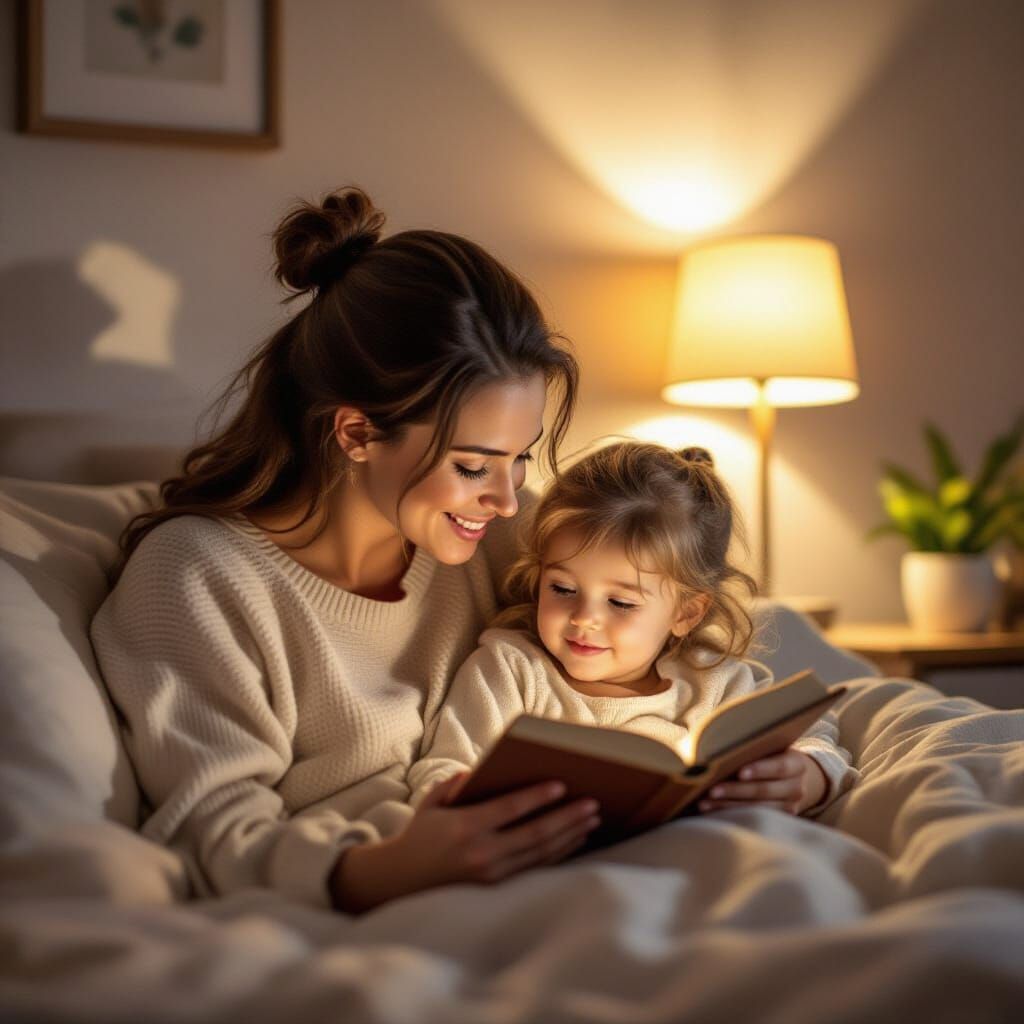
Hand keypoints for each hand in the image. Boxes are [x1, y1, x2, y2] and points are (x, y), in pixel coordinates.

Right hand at [331, 774, 600, 912]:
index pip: (509, 810)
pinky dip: (559, 853)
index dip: (537, 798)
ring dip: (570, 836)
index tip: (562, 785)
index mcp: (465, 828)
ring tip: (592, 819)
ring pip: (540, 854)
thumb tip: (484, 770)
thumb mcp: (432, 802)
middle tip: (593, 803)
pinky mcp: (496, 886)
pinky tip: (575, 839)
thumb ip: (457, 783)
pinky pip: (534, 867)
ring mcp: (491, 873)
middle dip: (567, 818)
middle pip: (534, 835)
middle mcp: (481, 853)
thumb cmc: (421, 832)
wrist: (402, 879)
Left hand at [697, 749, 826, 815]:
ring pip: (756, 808)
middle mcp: (797, 788)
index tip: (739, 772)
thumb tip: (718, 743)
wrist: (794, 778)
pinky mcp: (779, 819)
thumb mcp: (772, 749)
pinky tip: (711, 810)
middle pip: (764, 790)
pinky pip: (752, 818)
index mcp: (797, 764)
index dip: (760, 770)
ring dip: (727, 805)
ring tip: (705, 802)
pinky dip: (730, 813)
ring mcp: (790, 807)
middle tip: (712, 790)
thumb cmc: (773, 756)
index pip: (779, 767)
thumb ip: (756, 747)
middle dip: (736, 790)